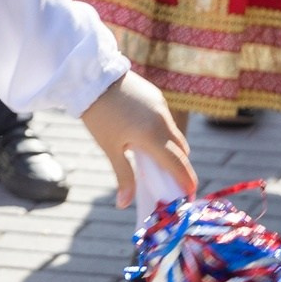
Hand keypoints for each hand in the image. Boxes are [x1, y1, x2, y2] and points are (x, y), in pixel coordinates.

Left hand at [78, 72, 194, 208]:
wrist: (91, 76)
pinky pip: (166, 120)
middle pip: (182, 150)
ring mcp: (162, 106)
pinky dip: (163, 133)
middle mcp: (163, 121)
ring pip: (175, 134)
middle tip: (173, 182)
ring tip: (158, 162)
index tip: (189, 195)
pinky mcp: (157, 96)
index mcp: (153, 136)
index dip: (186, 181)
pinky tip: (147, 137)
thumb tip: (124, 205)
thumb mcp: (110, 148)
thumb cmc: (98, 115)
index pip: (178, 164)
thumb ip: (123, 176)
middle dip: (181, 168)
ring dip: (172, 149)